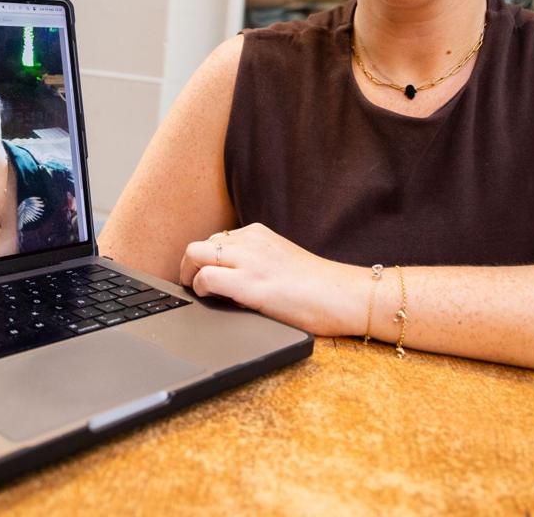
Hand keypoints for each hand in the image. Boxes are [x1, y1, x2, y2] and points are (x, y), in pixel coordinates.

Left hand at [179, 223, 358, 336]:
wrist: (345, 295)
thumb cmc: (317, 287)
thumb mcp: (279, 261)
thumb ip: (254, 261)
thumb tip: (226, 278)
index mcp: (258, 234)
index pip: (214, 241)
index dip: (204, 262)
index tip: (203, 277)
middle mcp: (251, 242)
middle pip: (199, 245)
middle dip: (188, 267)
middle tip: (192, 286)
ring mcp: (251, 261)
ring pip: (196, 255)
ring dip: (190, 276)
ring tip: (200, 293)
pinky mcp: (252, 285)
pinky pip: (207, 278)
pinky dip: (201, 289)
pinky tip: (212, 299)